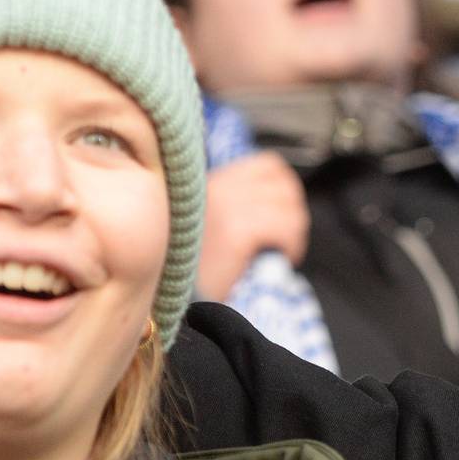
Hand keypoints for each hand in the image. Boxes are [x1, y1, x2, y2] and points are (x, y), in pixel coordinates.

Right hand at [194, 152, 309, 300]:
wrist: (164, 294)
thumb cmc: (185, 265)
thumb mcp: (203, 221)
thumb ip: (231, 204)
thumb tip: (276, 204)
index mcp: (212, 179)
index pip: (269, 165)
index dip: (286, 189)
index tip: (282, 215)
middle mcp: (219, 185)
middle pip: (285, 183)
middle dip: (293, 210)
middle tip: (285, 237)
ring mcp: (227, 205)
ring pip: (290, 207)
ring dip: (294, 231)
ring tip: (282, 251)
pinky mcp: (236, 230)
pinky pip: (285, 227)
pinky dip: (292, 244)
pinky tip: (282, 259)